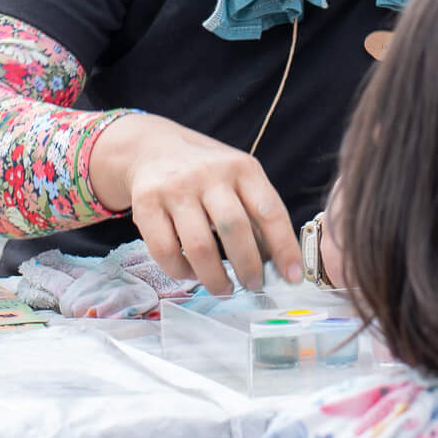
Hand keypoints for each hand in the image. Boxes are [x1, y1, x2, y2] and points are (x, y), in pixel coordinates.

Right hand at [90, 113, 301, 292]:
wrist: (153, 149)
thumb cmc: (207, 173)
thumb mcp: (238, 177)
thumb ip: (257, 211)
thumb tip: (278, 262)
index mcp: (240, 167)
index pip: (269, 211)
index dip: (284, 248)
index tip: (293, 277)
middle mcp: (208, 174)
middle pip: (234, 228)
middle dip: (248, 266)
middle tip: (254, 286)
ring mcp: (174, 188)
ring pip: (199, 246)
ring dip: (215, 277)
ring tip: (224, 288)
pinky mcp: (145, 204)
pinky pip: (165, 251)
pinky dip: (181, 271)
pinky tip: (192, 274)